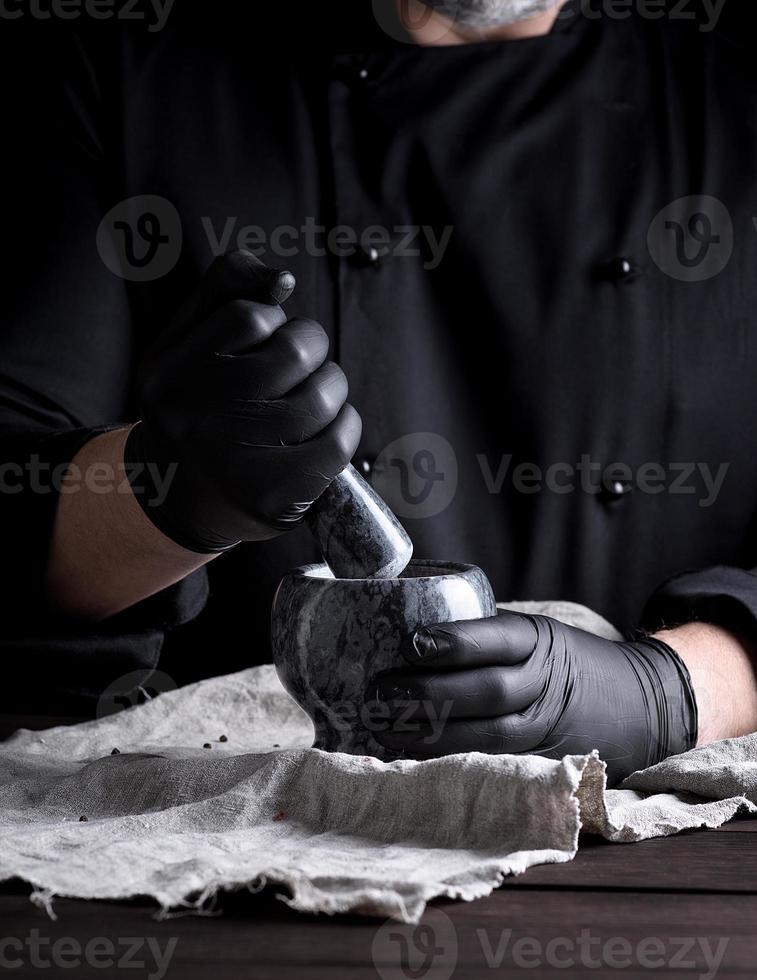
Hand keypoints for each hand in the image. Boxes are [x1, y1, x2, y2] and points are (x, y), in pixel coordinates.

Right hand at [124, 250, 361, 552]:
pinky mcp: (272, 496)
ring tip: (310, 397)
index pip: (249, 314)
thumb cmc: (198, 402)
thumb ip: (226, 286)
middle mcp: (193, 420)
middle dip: (311, 346)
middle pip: (294, 351)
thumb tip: (281, 279)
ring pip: (323, 394)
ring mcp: (233, 463)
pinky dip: (344, 426)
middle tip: (300, 365)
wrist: (182, 497)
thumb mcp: (189, 338)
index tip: (264, 339)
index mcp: (169, 374)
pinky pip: (340, 440)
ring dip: (331, 386)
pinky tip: (322, 430)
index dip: (272, 319)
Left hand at [366, 611, 697, 784]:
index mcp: (541, 643)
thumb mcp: (539, 635)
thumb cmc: (569, 664)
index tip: (413, 643)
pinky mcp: (543, 764)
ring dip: (432, 735)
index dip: (455, 641)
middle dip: (430, 693)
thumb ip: (488, 638)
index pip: (499, 639)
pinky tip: (413, 761)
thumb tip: (409, 635)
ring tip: (385, 730)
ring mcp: (546, 730)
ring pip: (488, 736)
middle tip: (381, 692)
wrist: (644, 704)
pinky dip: (453, 765)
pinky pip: (495, 766)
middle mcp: (545, 686)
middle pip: (488, 692)